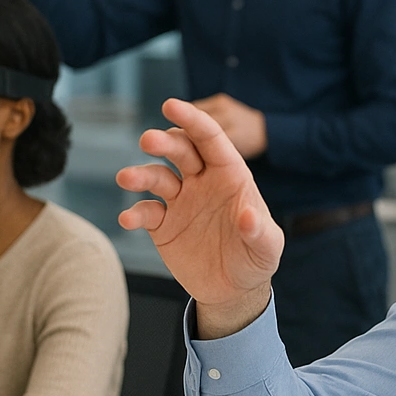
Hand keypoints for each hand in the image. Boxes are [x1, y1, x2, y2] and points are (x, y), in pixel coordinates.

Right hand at [116, 98, 283, 338]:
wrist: (234, 290)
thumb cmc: (257, 259)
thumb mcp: (268, 248)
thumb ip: (260, 232)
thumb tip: (248, 216)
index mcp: (230, 175)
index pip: (210, 139)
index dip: (192, 120)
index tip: (170, 105)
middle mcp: (202, 181)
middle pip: (181, 151)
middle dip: (165, 142)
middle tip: (149, 140)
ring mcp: (180, 201)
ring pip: (157, 177)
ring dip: (141, 175)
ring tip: (127, 179)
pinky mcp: (162, 225)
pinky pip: (145, 212)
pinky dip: (134, 213)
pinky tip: (128, 218)